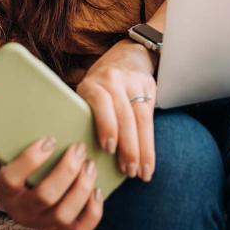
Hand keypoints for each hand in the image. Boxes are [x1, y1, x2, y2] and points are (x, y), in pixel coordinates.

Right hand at [0, 137, 102, 229]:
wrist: (31, 198)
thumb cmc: (29, 167)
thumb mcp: (18, 155)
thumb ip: (23, 137)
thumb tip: (34, 104)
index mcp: (5, 190)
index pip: (10, 179)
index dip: (30, 159)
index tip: (50, 140)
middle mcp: (22, 211)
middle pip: (44, 196)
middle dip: (66, 170)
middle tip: (79, 148)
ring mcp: (43, 224)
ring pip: (63, 213)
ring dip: (81, 186)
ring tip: (90, 164)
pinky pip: (81, 229)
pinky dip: (93, 209)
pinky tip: (97, 189)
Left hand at [76, 38, 156, 181]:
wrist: (126, 56)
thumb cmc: (99, 89)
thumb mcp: (86, 95)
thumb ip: (84, 117)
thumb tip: (79, 157)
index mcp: (92, 83)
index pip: (102, 102)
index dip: (106, 125)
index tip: (108, 148)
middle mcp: (114, 79)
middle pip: (124, 115)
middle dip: (127, 146)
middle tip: (127, 172)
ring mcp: (134, 82)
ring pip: (140, 119)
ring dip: (142, 149)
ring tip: (141, 173)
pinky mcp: (149, 87)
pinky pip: (150, 118)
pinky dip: (150, 143)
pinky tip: (148, 162)